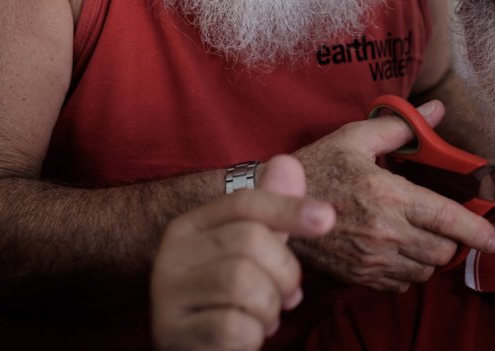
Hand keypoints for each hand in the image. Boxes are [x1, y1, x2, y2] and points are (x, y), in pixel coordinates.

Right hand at [151, 155, 334, 350]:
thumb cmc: (230, 300)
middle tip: (287, 295)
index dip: (289, 207)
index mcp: (190, 227)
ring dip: (269, 307)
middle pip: (250, 240)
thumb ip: (272, 214)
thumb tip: (288, 163)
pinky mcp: (173, 334)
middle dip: (284, 272)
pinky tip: (246, 337)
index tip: (327, 218)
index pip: (243, 203)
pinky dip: (253, 335)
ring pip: (243, 283)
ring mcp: (167, 296)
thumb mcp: (253, 254)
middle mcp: (171, 255)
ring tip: (263, 317)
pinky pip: (234, 327)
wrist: (199, 350)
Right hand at [291, 100, 494, 291]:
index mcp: (390, 196)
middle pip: (442, 251)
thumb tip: (436, 111)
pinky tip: (397, 252)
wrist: (272, 207)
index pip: (448, 219)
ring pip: (423, 270)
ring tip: (420, 237)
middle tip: (446, 227)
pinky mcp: (360, 276)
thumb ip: (400, 127)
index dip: (478, 232)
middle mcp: (386, 232)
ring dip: (430, 257)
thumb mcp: (355, 139)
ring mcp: (372, 259)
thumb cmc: (316, 168)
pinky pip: (400, 284)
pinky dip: (407, 272)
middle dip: (451, 242)